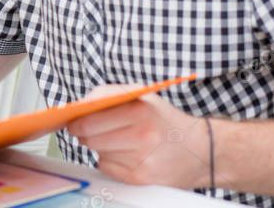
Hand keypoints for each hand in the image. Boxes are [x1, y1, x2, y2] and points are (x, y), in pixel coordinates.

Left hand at [67, 85, 211, 188]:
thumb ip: (108, 94)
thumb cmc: (165, 121)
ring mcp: (140, 159)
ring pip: (97, 152)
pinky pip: (107, 167)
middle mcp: (141, 135)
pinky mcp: (140, 178)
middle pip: (89, 138)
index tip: (72, 119)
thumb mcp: (142, 96)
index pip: (89, 119)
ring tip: (117, 140)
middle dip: (84, 133)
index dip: (76, 120)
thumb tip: (79, 105)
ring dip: (100, 147)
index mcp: (139, 110)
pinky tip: (126, 155)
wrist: (201, 151)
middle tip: (90, 130)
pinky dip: (110, 161)